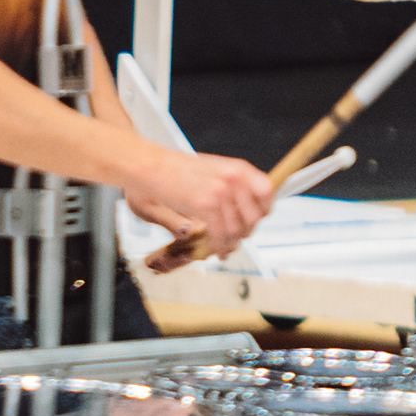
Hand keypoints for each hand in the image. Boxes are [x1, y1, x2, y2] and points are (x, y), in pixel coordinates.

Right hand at [122, 148, 274, 259]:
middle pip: (254, 217)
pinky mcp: (206, 205)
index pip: (267, 192)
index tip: (255, 220)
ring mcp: (221, 191)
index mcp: (237, 168)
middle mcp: (233, 178)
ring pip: (236, 230)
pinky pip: (220, 235)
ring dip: (230, 244)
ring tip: (223, 248)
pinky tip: (215, 250)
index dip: (263, 211)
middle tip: (235, 238)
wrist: (147, 165)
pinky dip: (219, 247)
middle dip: (244, 232)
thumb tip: (245, 209)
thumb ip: (231, 186)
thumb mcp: (211, 169)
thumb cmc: (173, 169)